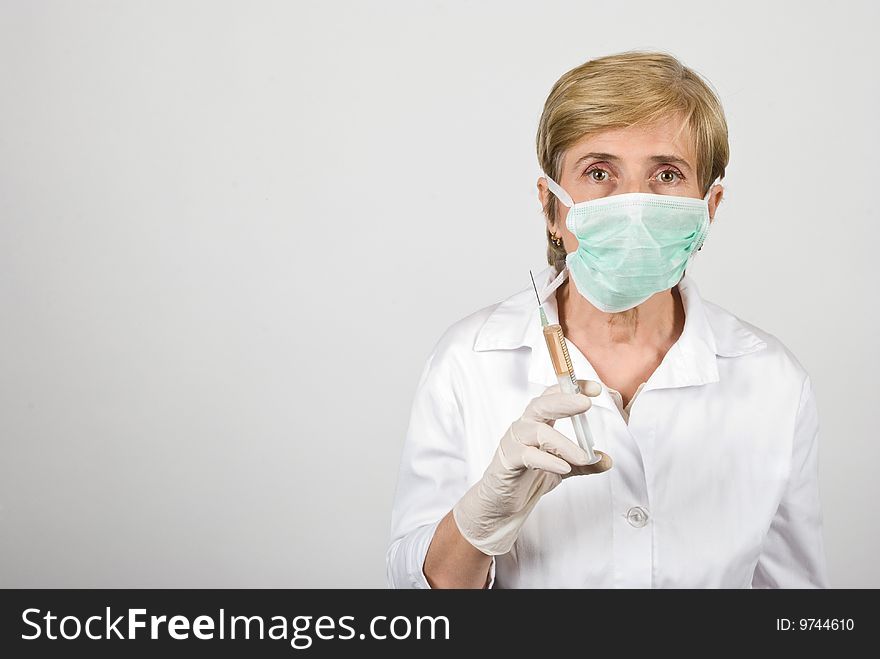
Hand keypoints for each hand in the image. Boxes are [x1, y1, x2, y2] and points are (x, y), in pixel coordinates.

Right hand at [451, 379, 611, 555]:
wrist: (502, 501)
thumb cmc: (529, 476)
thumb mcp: (562, 467)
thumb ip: (583, 463)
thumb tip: (607, 460)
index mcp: (537, 421)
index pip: (553, 396)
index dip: (571, 389)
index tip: (595, 388)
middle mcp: (524, 426)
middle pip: (542, 405)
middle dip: (564, 401)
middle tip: (585, 403)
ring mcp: (514, 441)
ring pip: (537, 431)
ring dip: (563, 443)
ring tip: (583, 456)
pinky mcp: (507, 460)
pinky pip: (527, 455)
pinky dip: (548, 460)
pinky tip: (564, 467)